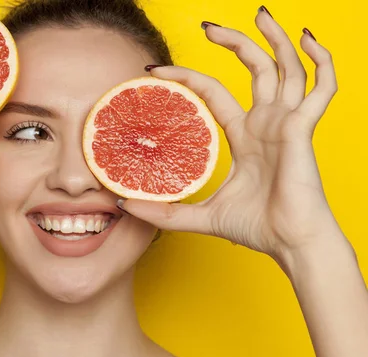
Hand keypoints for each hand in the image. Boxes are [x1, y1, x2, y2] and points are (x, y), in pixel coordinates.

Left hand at [120, 10, 340, 262]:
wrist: (290, 244)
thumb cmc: (256, 228)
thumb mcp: (202, 215)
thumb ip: (165, 212)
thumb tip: (124, 205)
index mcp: (245, 136)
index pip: (214, 93)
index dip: (188, 78)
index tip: (157, 71)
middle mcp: (266, 123)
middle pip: (253, 68)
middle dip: (233, 42)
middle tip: (207, 26)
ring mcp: (286, 123)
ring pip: (286, 67)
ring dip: (274, 39)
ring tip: (259, 14)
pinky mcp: (304, 129)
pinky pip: (323, 87)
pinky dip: (322, 61)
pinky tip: (309, 39)